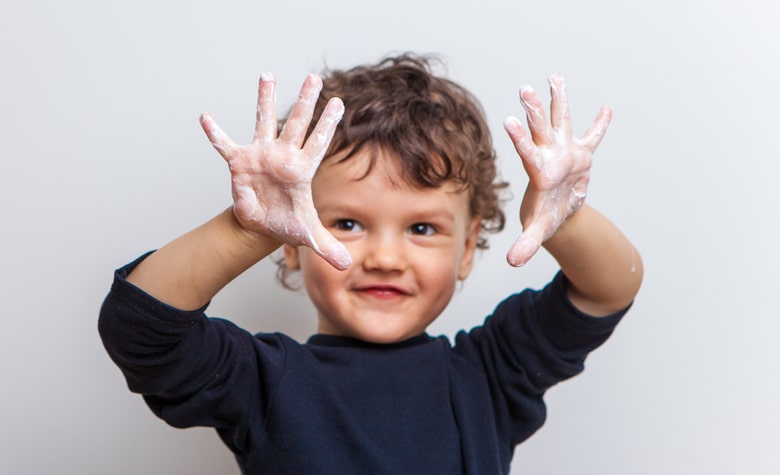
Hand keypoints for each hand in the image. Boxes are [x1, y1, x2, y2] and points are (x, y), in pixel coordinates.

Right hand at [199, 73, 351, 269]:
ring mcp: (261, 155)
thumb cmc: (288, 223)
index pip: (318, 143)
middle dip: (305, 101)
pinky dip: (215, 133)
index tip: (339, 102)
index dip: (328, 124)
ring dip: (265, 99)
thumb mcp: (307, 236)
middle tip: (314, 78)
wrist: (264, 224)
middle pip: (296, 124)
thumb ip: (327, 247)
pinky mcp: (239, 163)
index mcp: (302, 169)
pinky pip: (225, 145)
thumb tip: (344, 265)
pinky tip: (205, 118)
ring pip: (264, 121)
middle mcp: (283, 156)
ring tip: (267, 75)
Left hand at [503, 74, 610, 266]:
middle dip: (534, 109)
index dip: (520, 137)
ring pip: (561, 122)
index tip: (509, 120)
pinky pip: (593, 137)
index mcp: (539, 172)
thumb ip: (525, 245)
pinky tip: (607, 108)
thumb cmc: (544, 221)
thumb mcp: (537, 233)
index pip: (527, 152)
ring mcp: (565, 152)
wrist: (557, 214)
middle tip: (525, 88)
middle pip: (540, 129)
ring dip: (559, 100)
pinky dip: (600, 125)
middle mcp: (549, 156)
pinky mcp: (582, 155)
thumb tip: (512, 263)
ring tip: (554, 76)